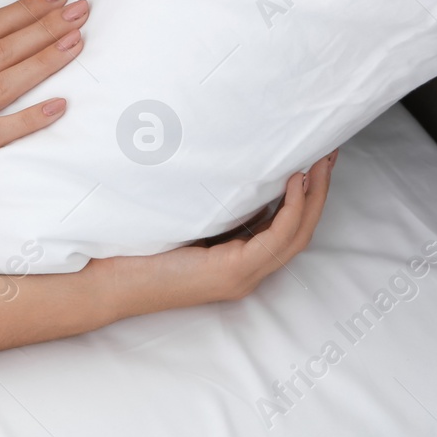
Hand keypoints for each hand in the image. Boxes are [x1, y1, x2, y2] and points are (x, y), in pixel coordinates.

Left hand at [88, 150, 338, 317]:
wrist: (106, 282)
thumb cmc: (135, 249)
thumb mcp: (184, 219)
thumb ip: (212, 206)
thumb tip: (230, 167)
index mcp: (236, 260)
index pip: (285, 229)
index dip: (306, 196)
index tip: (314, 160)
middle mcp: (245, 271)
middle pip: (301, 231)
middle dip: (319, 191)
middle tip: (330, 154)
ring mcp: (241, 275)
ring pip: (296, 235)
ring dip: (314, 197)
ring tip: (321, 163)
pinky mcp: (230, 273)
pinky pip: (275, 239)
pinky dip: (292, 209)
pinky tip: (295, 182)